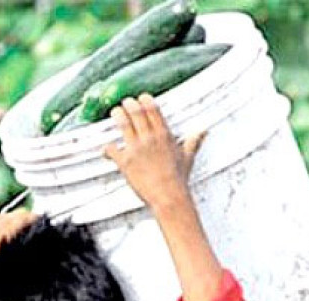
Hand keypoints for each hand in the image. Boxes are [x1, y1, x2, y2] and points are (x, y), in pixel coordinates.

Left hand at [104, 94, 205, 213]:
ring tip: (115, 111)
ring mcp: (136, 149)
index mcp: (164, 135)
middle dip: (129, 104)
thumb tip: (202, 132)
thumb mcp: (187, 157)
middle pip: (136, 113)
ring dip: (118, 115)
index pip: (153, 110)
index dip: (145, 101)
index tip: (141, 97)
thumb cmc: (177, 179)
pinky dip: (107, 148)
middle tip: (125, 102)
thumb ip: (192, 142)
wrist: (168, 195)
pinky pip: (111, 150)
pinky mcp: (125, 161)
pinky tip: (106, 148)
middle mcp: (149, 138)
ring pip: (123, 124)